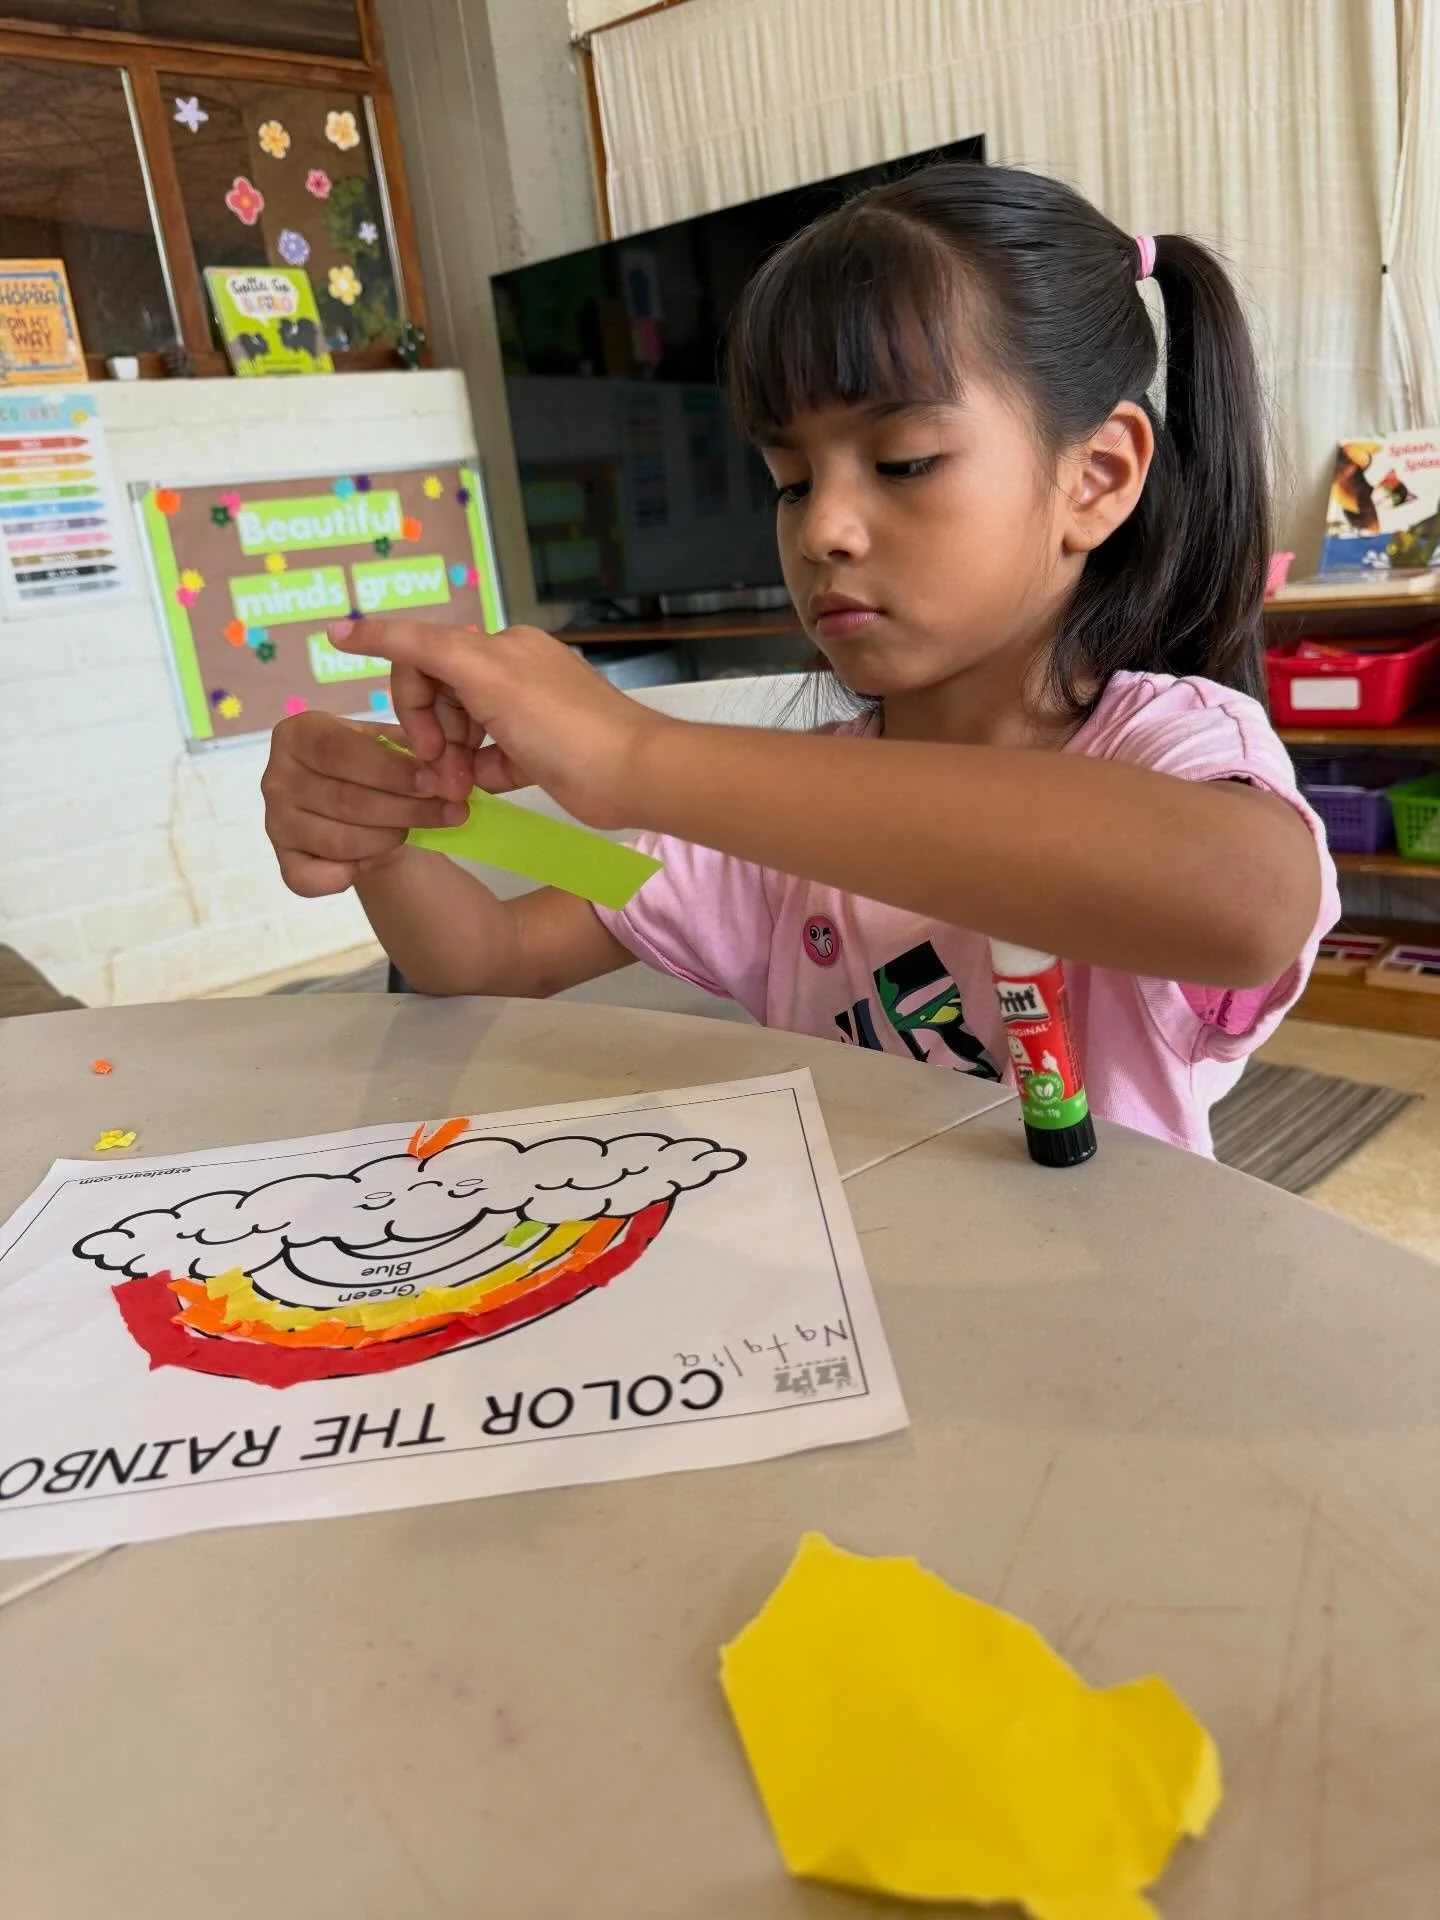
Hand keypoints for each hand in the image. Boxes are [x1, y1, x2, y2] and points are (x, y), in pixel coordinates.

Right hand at [261, 712, 468, 896]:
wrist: (366, 807)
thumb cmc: (377, 768)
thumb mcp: (393, 746)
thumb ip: (413, 751)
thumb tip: (445, 772)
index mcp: (298, 734)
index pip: (339, 751)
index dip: (391, 771)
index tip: (436, 784)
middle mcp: (277, 777)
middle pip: (345, 800)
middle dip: (407, 810)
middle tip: (451, 812)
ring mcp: (276, 821)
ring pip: (340, 840)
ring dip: (390, 839)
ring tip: (418, 831)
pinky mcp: (283, 859)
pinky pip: (310, 879)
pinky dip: (345, 876)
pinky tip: (373, 861)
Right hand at [327, 619, 663, 827]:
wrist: (632, 775)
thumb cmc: (562, 725)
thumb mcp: (483, 674)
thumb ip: (417, 646)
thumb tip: (345, 629)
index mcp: (498, 645)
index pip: (424, 654)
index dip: (407, 694)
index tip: (410, 736)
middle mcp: (511, 671)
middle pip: (440, 697)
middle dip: (431, 733)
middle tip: (438, 769)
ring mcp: (525, 714)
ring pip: (462, 732)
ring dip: (451, 760)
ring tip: (457, 790)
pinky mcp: (537, 753)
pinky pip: (489, 759)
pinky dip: (479, 774)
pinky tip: (481, 792)